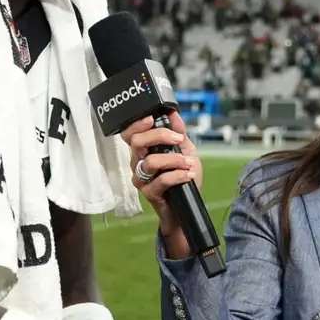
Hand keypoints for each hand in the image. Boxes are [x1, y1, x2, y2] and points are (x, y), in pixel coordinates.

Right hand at [122, 112, 202, 256]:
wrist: (187, 206)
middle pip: (137, 142)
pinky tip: (189, 175)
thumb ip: (179, 132)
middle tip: (178, 139)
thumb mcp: (186, 150)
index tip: (152, 118)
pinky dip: (178, 175)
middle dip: (159, 136)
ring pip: (150, 162)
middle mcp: (138, 162)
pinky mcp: (149, 192)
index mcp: (144, 150)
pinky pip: (161, 180)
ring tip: (189, 163)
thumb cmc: (183, 176)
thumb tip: (173, 113)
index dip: (137, 124)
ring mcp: (141, 178)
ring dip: (173, 159)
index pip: (130, 133)